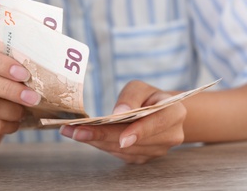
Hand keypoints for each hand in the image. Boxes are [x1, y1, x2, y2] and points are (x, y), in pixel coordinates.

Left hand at [60, 80, 185, 163]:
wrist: (158, 112)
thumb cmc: (148, 96)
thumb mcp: (140, 87)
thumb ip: (131, 97)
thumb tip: (118, 113)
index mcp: (174, 113)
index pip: (157, 123)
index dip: (140, 132)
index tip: (122, 139)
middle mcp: (170, 136)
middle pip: (134, 140)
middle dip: (103, 136)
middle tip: (76, 131)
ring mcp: (157, 151)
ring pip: (123, 150)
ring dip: (96, 141)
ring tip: (72, 132)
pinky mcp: (143, 158)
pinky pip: (120, 155)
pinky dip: (100, 145)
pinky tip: (84, 137)